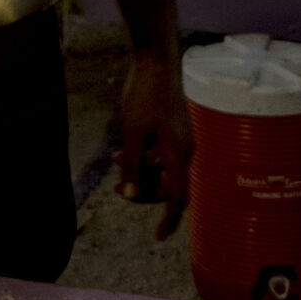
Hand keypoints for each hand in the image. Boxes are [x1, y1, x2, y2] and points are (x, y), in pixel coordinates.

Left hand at [114, 50, 192, 238]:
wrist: (157, 62)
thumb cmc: (145, 96)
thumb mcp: (132, 134)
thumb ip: (132, 165)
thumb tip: (130, 193)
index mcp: (178, 155)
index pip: (178, 199)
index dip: (169, 220)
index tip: (158, 236)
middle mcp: (184, 151)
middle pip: (168, 186)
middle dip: (143, 190)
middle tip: (118, 188)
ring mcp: (180, 140)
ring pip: (161, 169)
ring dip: (140, 172)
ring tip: (116, 161)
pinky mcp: (174, 130)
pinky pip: (161, 155)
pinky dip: (144, 158)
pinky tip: (122, 152)